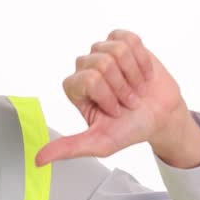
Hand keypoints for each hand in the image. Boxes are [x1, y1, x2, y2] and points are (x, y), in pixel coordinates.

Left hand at [34, 29, 189, 167]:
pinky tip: (143, 74)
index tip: (115, 111)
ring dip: (133, 74)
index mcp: (74, 88)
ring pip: (117, 50)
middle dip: (122, 86)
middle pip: (102, 63)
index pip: (89, 79)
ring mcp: (104, 52)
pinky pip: (130, 40)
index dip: (108, 96)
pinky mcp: (123, 42)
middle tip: (129, 100)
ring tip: (137, 87)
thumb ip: (68, 148)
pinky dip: (142, 60)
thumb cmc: (129, 129)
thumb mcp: (98, 143)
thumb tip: (38, 160)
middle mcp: (85, 68)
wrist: (160, 118)